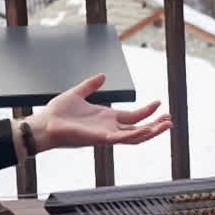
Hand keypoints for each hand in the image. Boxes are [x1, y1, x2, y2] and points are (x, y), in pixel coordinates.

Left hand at [25, 73, 170, 150]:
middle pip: (139, 129)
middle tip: (170, 120)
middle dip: (156, 125)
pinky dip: (136, 135)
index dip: (147, 111)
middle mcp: (109, 128)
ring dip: (152, 132)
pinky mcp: (100, 139)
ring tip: (167, 125)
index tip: (159, 103)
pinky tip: (148, 129)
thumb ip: (91, 85)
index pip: (133, 117)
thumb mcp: (78, 93)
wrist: (44, 124)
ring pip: (136, 137)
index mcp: (106, 118)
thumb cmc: (57, 113)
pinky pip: (123, 139)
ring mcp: (106, 135)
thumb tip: (102, 75)